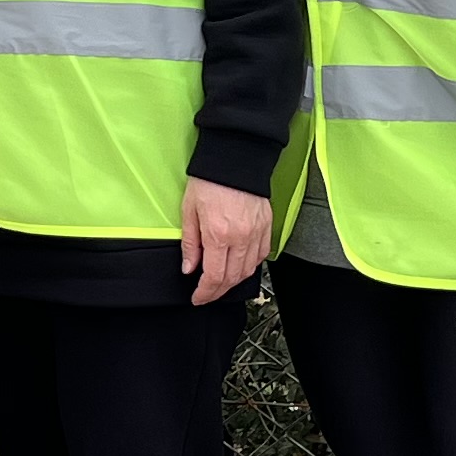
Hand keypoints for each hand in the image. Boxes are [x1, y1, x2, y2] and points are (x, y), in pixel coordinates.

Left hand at [176, 180, 270, 306]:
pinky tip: (240, 267)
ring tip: (221, 284)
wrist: (234, 158)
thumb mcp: (189, 211)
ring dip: (234, 282)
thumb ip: (190, 243)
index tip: (198, 297)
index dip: (205, 292)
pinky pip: (262, 255)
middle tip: (207, 295)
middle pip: (232, 278)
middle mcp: (241, 237)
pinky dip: (250, 266)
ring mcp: (257, 232)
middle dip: (218, 291)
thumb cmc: (209, 180)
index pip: (214, 276)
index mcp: (219, 234)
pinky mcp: (266, 226)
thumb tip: (189, 268)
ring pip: (248, 270)